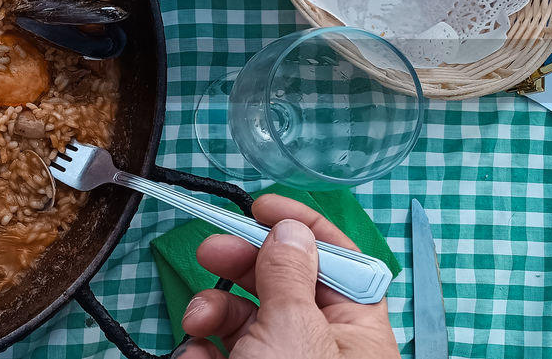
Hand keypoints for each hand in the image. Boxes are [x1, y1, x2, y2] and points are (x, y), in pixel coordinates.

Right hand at [179, 195, 398, 358]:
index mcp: (355, 328)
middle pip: (282, 283)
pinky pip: (223, 349)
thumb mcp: (293, 329)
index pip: (339, 260)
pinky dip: (202, 347)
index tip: (261, 207)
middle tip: (210, 251)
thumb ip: (288, 275)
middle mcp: (321, 343)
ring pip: (244, 317)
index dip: (302, 227)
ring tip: (196, 321)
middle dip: (240, 265)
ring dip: (212, 311)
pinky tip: (196, 355)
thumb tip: (290, 229)